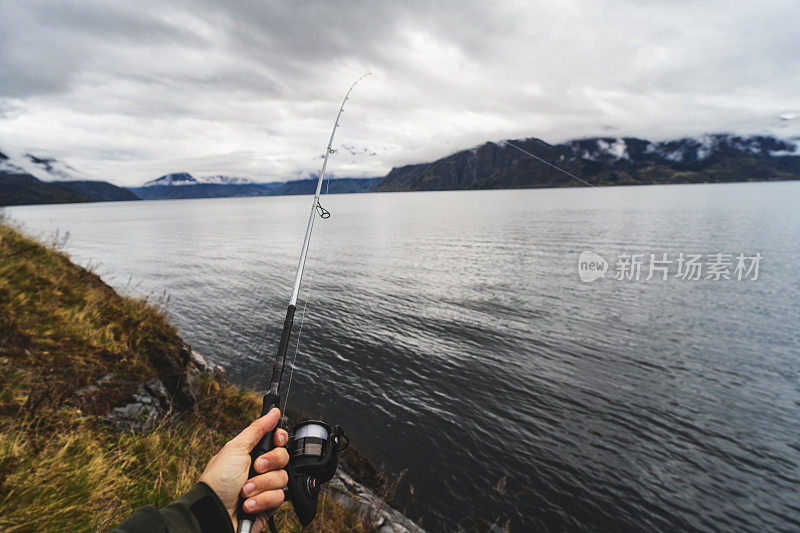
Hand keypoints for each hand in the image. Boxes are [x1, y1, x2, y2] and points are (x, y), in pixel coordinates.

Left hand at [199, 407, 289, 532]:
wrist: (214, 512)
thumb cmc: (217, 481)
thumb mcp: (235, 448)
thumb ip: (257, 429)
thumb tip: (273, 411)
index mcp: (252, 452)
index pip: (278, 440)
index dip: (279, 439)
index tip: (275, 440)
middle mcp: (260, 469)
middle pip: (284, 457)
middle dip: (269, 463)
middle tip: (255, 467)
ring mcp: (265, 487)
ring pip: (282, 478)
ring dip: (261, 485)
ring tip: (244, 491)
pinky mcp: (269, 505)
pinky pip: (279, 497)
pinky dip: (262, 500)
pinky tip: (248, 504)